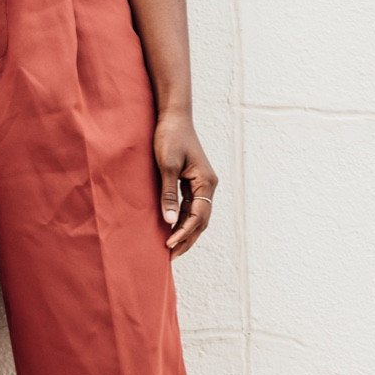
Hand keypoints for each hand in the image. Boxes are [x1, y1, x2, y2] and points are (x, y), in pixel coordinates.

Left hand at [154, 113, 216, 256]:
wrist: (174, 117)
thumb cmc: (170, 137)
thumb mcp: (167, 166)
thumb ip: (168, 194)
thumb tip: (169, 222)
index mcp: (206, 182)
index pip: (198, 216)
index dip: (183, 232)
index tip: (168, 245)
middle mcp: (208, 185)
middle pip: (201, 220)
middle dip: (187, 239)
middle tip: (170, 257)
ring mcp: (202, 184)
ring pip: (196, 216)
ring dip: (185, 232)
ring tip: (170, 249)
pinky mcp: (193, 182)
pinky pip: (190, 207)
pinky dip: (181, 220)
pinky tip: (171, 230)